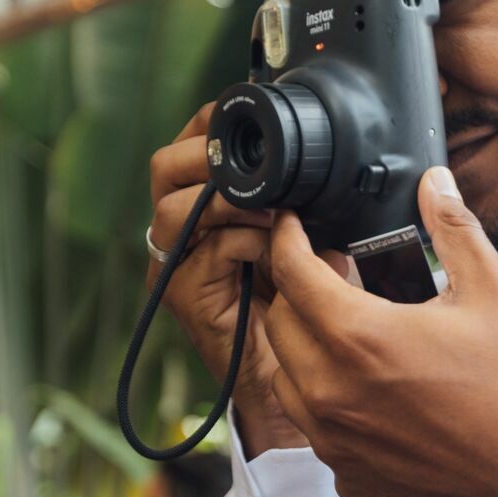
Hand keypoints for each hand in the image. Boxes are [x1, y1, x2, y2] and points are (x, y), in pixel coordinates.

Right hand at [149, 105, 305, 456]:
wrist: (291, 377)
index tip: (248, 119)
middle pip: (164, 167)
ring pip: (177, 208)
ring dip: (230, 201)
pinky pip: (209, 250)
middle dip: (207, 156)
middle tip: (255, 166)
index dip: (211, 124)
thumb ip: (304, 200)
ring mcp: (175, 265)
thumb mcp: (306, 236)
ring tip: (272, 212)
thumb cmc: (301, 305)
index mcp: (201, 206)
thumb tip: (333, 158)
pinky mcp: (185, 296)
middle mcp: (178, 232)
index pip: (188, 145)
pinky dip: (246, 242)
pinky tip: (274, 252)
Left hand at [264, 168, 497, 496]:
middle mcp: (330, 391)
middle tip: (335, 274)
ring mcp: (333, 439)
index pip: (290, 272)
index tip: (292, 226)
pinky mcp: (345, 473)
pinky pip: (312, 426)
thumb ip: (453, 229)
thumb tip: (434, 184)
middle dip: (297, 290)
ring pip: (285, 377)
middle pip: (278, 322)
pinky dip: (325, 400)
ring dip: (303, 346)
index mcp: (358, 337)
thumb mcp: (493, 292)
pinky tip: (366, 388)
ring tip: (345, 331)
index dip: (286, 238)